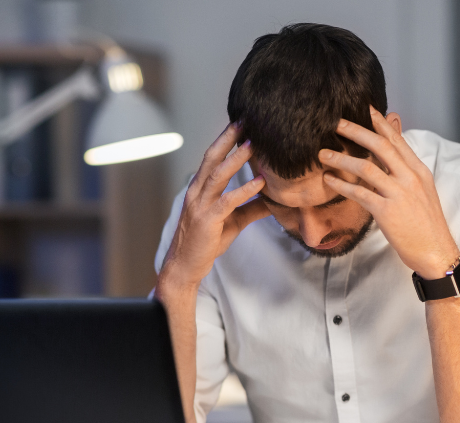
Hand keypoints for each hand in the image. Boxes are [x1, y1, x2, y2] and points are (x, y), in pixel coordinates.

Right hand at [158, 123, 269, 292]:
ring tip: (254, 144)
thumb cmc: (206, 242)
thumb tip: (275, 199)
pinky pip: (227, 201)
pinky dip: (244, 190)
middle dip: (228, 138)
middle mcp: (197, 192)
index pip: (212, 157)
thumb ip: (251, 208)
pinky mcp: (207, 220)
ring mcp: (200, 205)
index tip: (242, 122)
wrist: (185, 266)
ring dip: (236, 158)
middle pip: (212, 158)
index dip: (226, 139)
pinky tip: (260, 182)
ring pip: (218, 175)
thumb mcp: (233, 222)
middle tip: (245, 120)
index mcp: (200, 188)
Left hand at [319, 107, 459, 278]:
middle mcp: (410, 178)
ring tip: (323, 155)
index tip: (364, 108)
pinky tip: (329, 180)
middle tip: (336, 123)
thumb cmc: (426, 224)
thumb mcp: (422, 191)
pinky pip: (360, 193)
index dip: (379, 123)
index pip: (397, 140)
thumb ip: (406, 170)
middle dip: (356, 131)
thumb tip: (393, 154)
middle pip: (381, 146)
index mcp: (419, 171)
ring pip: (367, 168)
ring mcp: (399, 194)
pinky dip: (342, 185)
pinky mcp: (387, 212)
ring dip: (342, 159)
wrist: (436, 251)